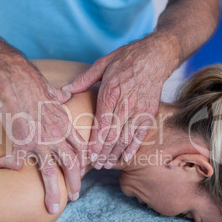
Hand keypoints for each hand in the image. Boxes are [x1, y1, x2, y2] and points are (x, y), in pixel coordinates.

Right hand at [0, 59, 86, 213]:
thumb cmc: (34, 83)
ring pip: (50, 172)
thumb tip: (65, 94)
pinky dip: (11, 165)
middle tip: (76, 196)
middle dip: (75, 182)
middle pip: (71, 164)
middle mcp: (56, 136)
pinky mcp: (21, 142)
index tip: (85, 172)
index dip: (84, 162)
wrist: (16, 80)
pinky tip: (4, 168)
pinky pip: (17, 161)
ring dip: (53, 191)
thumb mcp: (53, 90)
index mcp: (65, 124)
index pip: (81, 148)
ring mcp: (40, 141)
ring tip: (52, 208)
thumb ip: (60, 96)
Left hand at [63, 35, 177, 168]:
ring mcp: (139, 109)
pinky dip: (133, 147)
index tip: (89, 155)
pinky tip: (125, 157)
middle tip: (95, 165)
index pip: (102, 124)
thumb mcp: (102, 64)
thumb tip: (65, 89)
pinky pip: (141, 133)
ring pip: (126, 137)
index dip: (95, 142)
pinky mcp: (149, 112)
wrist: (155, 56)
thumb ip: (84, 79)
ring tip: (106, 164)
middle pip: (113, 135)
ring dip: (115, 153)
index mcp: (111, 92)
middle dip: (103, 153)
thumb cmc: (126, 59)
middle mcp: (125, 104)